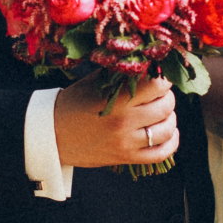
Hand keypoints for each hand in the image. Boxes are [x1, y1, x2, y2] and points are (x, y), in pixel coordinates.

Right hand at [53, 75, 178, 167]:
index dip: (162, 78)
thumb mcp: (94, 82)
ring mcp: (126, 143)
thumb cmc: (72, 104)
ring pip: (167, 129)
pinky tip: (168, 133)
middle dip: (166, 96)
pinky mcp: (126, 158)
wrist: (51, 135)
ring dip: (169, 118)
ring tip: (162, 112)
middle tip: (158, 93)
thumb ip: (121, 74)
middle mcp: (124, 122)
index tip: (159, 76)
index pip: (157, 85)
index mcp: (116, 100)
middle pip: (166, 105)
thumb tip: (148, 63)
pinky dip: (171, 142)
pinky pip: (161, 154)